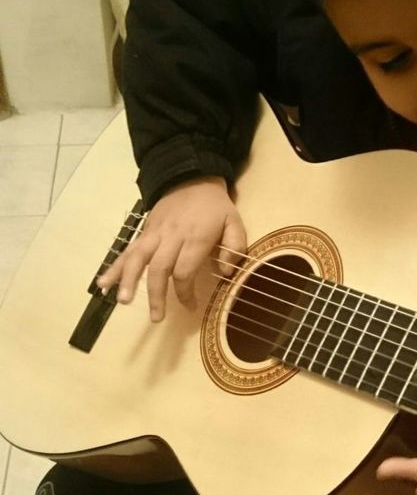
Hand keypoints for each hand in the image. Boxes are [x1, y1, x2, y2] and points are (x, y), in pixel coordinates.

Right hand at [96, 176, 246, 321]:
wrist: (192, 177)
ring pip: (138, 258)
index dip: (185, 292)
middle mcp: (171, 237)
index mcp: (195, 237)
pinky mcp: (144, 232)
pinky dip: (115, 267)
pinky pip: (127, 250)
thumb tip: (226, 272)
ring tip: (122, 301)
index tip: (190, 307)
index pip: (184, 270)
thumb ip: (234, 246)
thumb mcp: (234, 222)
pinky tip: (102, 283)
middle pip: (159, 268)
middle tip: (156, 317)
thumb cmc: (215, 207)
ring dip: (129, 280)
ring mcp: (154, 234)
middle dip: (156, 295)